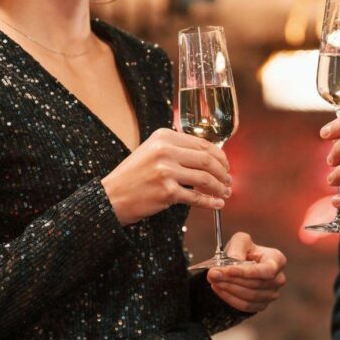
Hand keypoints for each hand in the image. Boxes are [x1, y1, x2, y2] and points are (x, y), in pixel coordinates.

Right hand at [102, 128, 231, 225]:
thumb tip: (209, 156)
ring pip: (205, 179)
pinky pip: (196, 198)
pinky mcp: (167, 192)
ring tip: (225, 193)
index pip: (202, 143)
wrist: (112, 196)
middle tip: (228, 181)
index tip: (225, 165)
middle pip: (207, 160)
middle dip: (223, 172)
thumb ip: (177, 149)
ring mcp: (166, 171)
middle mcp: (165, 150)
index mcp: (164, 136)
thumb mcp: (152, 151)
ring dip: (220, 187)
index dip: (220, 156)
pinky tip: (217, 204)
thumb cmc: (133, 176)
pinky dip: (210, 202)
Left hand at [207, 232, 286, 312]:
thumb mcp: (241, 241)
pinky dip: (230, 298)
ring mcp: (272, 294)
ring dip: (229, 289)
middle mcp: (278, 279)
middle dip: (232, 279)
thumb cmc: (244, 251)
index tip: (228, 270)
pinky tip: (219, 289)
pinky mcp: (261, 305)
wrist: (240, 265)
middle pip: (256, 284)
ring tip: (214, 280)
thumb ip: (238, 247)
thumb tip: (234, 260)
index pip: (266, 270)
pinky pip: (246, 306)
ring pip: (250, 297)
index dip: (247, 272)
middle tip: (213, 274)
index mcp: (277, 260)